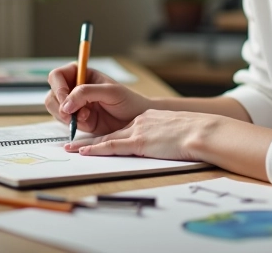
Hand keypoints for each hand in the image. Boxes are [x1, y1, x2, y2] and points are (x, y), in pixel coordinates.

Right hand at [45, 63, 151, 135]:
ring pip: (55, 109)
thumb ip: (86, 93)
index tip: (65, 100)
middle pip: (52, 94)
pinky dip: (73, 124)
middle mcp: (74, 87)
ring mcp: (74, 104)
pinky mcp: (77, 119)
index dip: (58, 88)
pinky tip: (89, 122)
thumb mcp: (110, 92)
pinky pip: (64, 122)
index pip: (57, 76)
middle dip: (60, 106)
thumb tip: (65, 104)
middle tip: (73, 114)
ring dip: (66, 116)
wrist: (136, 121)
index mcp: (81, 73)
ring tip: (86, 117)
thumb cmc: (128, 101)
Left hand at [64, 109, 218, 161]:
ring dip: (86, 144)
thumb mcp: (178, 130)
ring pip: (106, 138)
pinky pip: (112, 146)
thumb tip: (169, 143)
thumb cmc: (196, 134)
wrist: (201, 131)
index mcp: (149, 119)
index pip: (124, 127)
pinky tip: (84, 152)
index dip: (108, 133)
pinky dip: (96, 149)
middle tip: (72, 141)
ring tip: (70, 149)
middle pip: (110, 131)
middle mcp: (140, 122)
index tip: (97, 138)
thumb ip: (167, 134)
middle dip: (89, 136)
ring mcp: (138, 131)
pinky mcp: (139, 142)